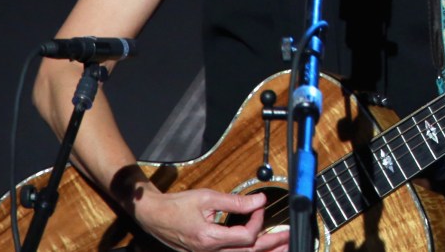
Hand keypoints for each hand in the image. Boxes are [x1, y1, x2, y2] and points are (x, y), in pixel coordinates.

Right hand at [133, 187, 290, 251]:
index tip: (260, 206)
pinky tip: (259, 247)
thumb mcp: (208, 197)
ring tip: (282, 246)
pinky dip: (249, 251)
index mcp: (210, 239)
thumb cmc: (177, 206)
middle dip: (272, 245)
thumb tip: (259, 200)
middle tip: (290, 238)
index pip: (247, 237)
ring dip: (264, 251)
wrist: (155, 216)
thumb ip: (236, 201)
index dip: (258, 221)